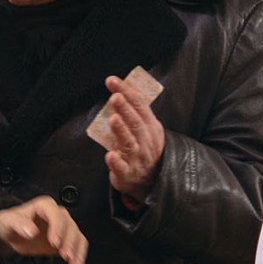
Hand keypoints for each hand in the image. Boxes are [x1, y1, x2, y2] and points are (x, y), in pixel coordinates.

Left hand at [0, 195, 87, 263]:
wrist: (11, 235)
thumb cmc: (9, 223)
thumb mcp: (7, 221)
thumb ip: (18, 223)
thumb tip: (31, 230)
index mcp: (44, 206)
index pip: (56, 214)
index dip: (58, 228)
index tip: (55, 242)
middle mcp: (56, 214)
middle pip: (70, 225)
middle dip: (69, 242)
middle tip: (65, 255)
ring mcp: (63, 227)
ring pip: (77, 236)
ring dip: (77, 251)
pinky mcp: (66, 240)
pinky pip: (78, 246)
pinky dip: (79, 257)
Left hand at [101, 76, 166, 207]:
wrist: (153, 182)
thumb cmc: (144, 150)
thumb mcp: (146, 130)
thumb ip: (134, 114)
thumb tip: (119, 91)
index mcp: (151, 128)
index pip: (139, 106)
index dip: (126, 92)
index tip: (112, 81)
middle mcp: (146, 142)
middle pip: (135, 123)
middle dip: (125, 108)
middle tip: (115, 96)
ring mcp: (138, 159)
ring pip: (129, 143)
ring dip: (121, 130)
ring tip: (113, 119)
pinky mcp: (128, 174)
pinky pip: (122, 168)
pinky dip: (116, 162)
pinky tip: (109, 155)